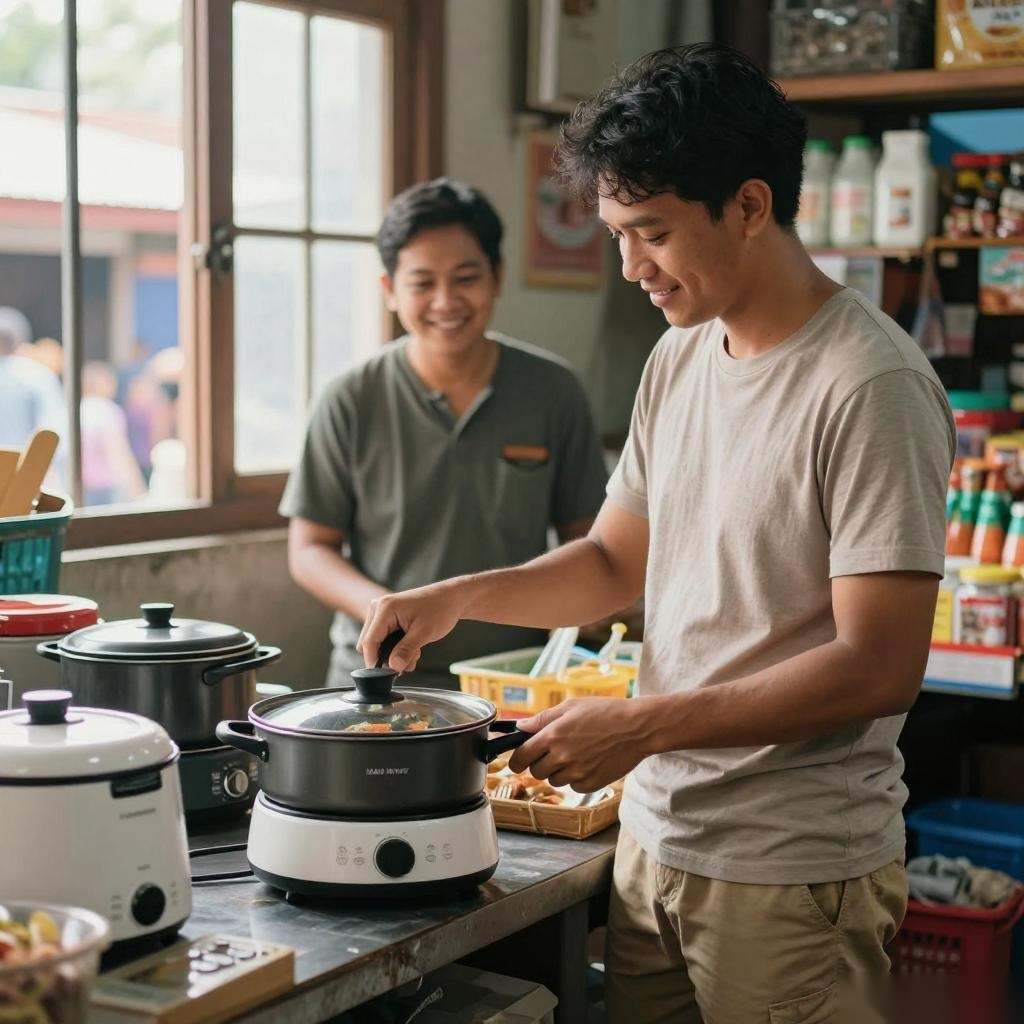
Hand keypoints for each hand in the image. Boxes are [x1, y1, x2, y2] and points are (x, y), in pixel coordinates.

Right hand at [358, 580, 468, 671]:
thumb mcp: (424, 632)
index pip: (369, 641)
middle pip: (370, 643)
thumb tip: (393, 666)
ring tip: (415, 651)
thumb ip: (406, 650)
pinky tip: (413, 646)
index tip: (385, 676)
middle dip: (388, 656)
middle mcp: (378, 607)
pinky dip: (396, 647)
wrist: (451, 598)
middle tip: (410, 660)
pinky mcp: (387, 616)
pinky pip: (383, 638)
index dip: (374, 661)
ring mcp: (382, 611)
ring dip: (394, 653)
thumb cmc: (440, 609)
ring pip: (377, 643)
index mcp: (385, 608)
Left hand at [508, 697, 654, 791]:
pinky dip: (576, 778)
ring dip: (558, 771)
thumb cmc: (605, 712)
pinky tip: (589, 762)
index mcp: (553, 735)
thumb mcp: (572, 707)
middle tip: (553, 753)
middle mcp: (562, 756)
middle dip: (540, 763)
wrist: (637, 728)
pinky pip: (573, 786)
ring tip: (576, 754)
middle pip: (536, 772)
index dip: (516, 761)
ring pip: (554, 781)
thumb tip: (520, 727)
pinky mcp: (590, 784)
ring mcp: (576, 772)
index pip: (521, 757)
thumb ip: (543, 719)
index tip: (518, 761)